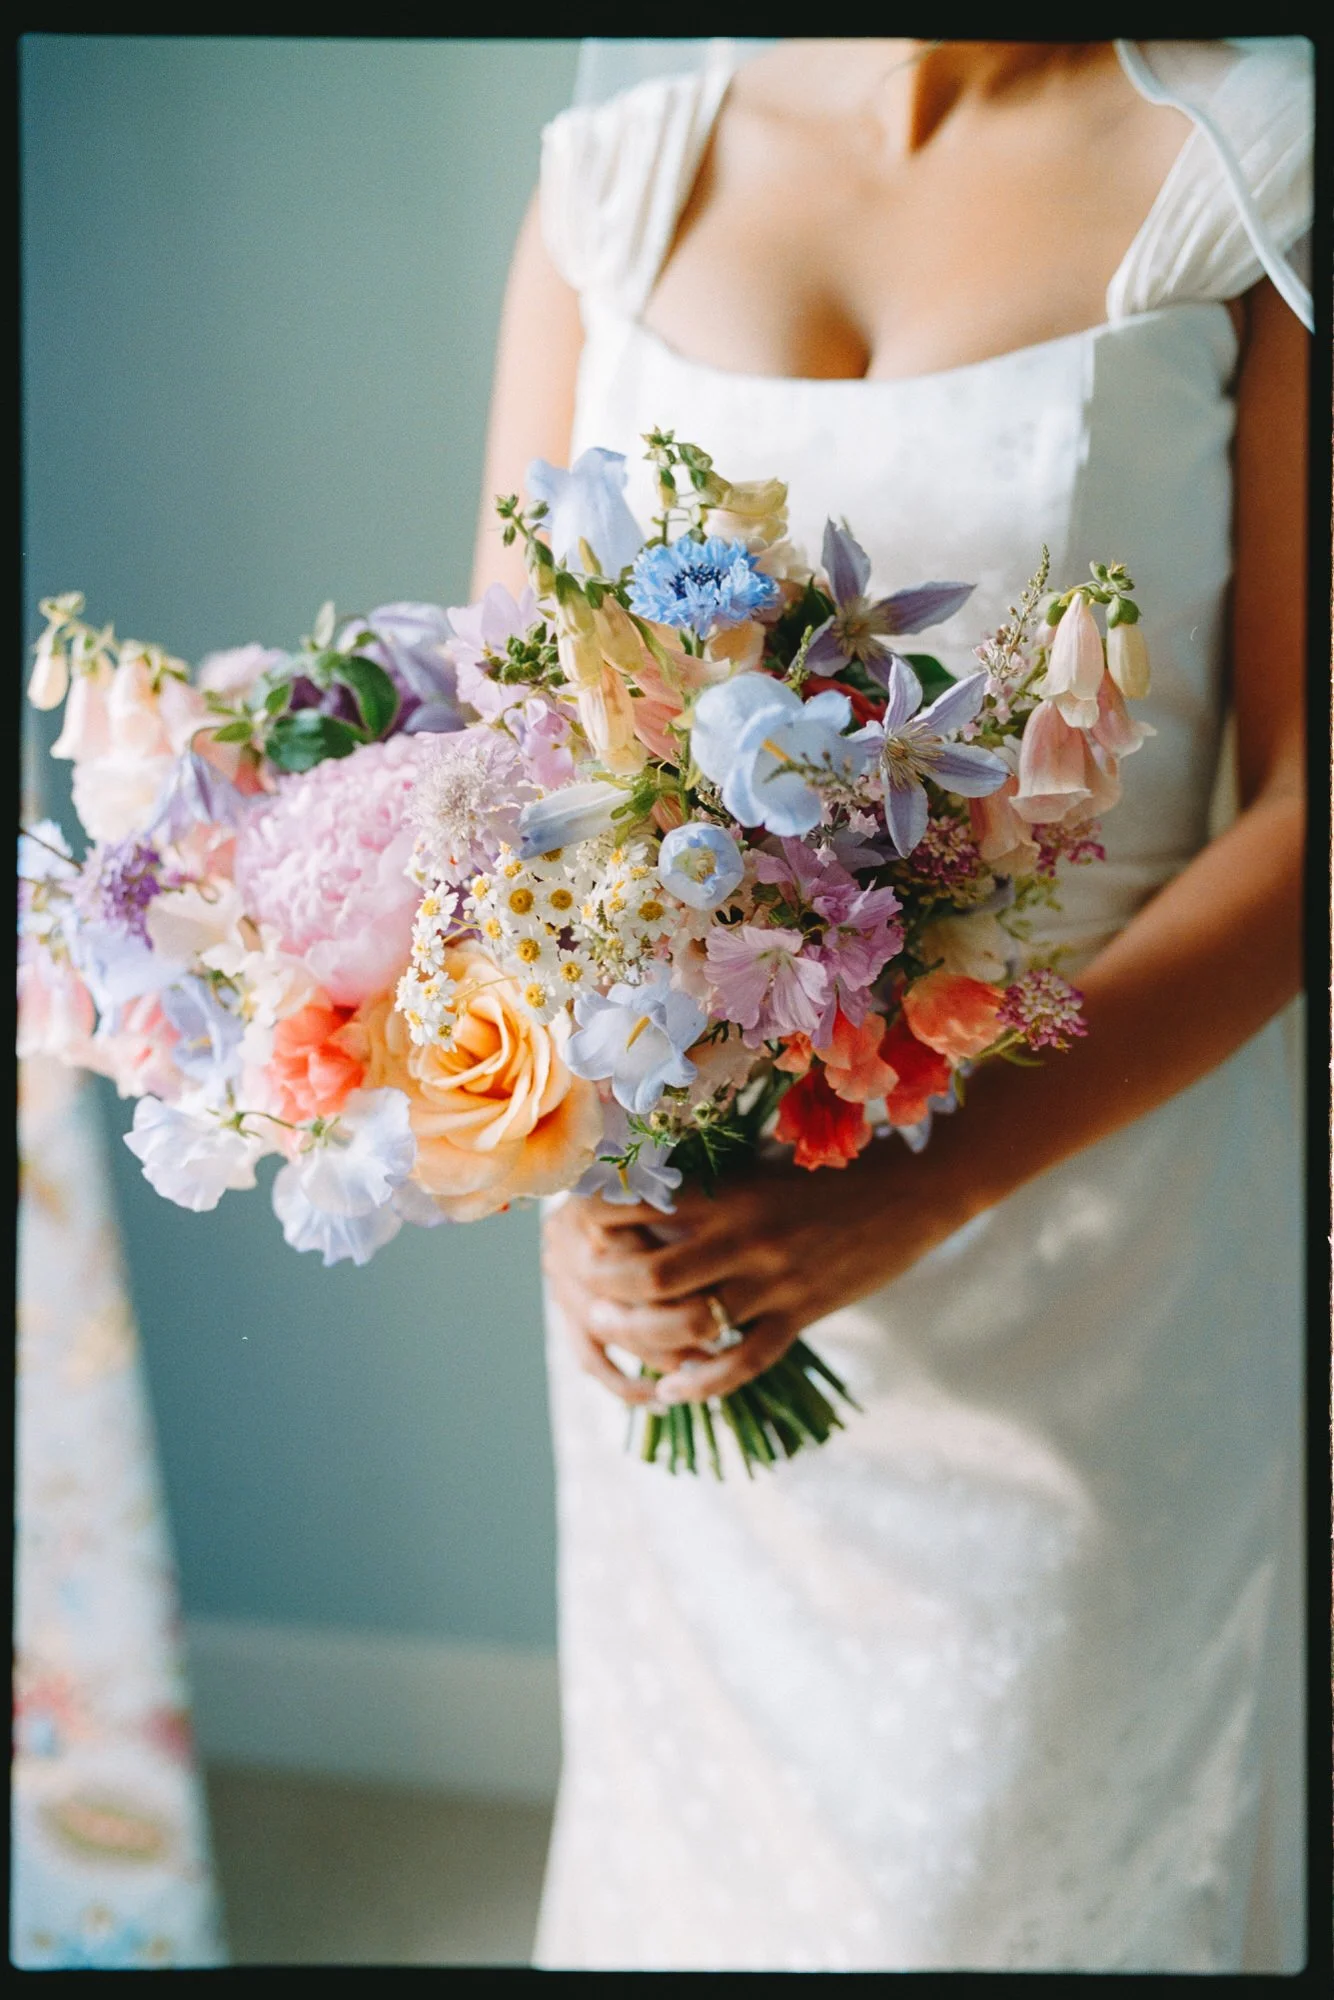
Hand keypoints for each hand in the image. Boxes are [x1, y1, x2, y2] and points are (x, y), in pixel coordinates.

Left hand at [541, 1141, 971, 1406]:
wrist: (915, 1189)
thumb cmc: (836, 1169)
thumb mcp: (767, 1166)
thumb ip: (713, 1185)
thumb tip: (647, 1193)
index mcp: (732, 1190)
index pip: (644, 1208)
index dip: (599, 1222)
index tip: (574, 1229)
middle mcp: (747, 1236)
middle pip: (651, 1274)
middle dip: (607, 1290)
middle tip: (582, 1295)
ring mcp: (776, 1279)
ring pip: (691, 1322)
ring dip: (642, 1339)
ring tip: (613, 1342)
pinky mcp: (804, 1313)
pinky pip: (744, 1360)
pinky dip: (702, 1381)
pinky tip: (673, 1389)